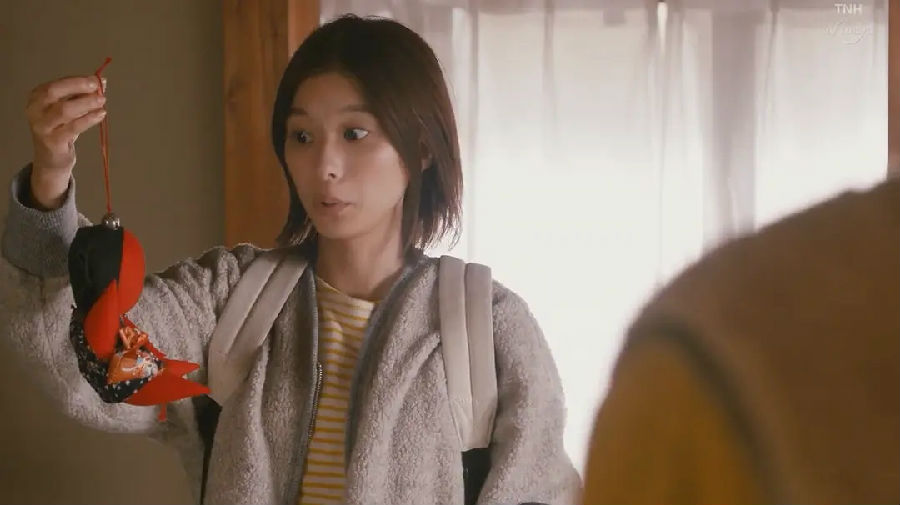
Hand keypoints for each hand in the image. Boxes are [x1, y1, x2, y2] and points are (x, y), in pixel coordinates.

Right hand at [25, 75, 106, 209]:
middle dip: (77, 87)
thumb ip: (81, 96)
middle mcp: (34, 110)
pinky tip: (101, 114)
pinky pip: (73, 127)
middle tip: (97, 87)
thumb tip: (101, 82)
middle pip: (54, 93)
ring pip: (64, 110)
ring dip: (86, 103)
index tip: (94, 79)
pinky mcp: (53, 141)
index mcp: (36, 98)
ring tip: (102, 101)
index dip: (76, 80)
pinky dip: (89, 119)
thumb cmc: (60, 129)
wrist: (51, 158)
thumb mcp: (68, 110)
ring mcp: (42, 126)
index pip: (55, 85)